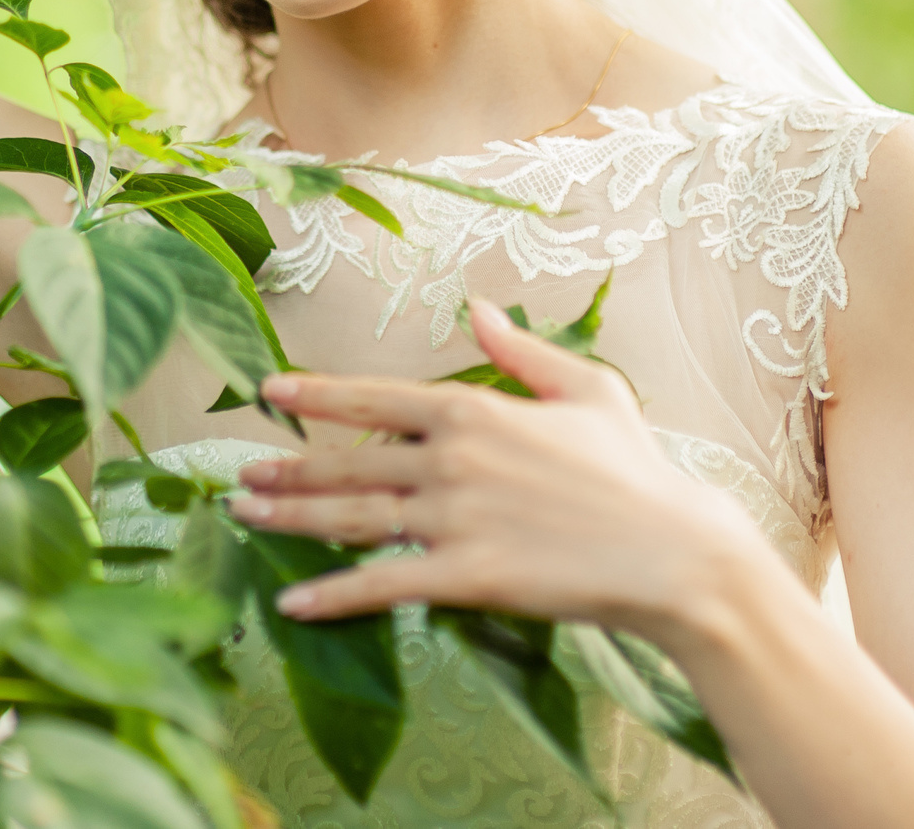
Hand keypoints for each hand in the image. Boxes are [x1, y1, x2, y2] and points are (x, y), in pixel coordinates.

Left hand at [231, 300, 784, 645]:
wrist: (673, 552)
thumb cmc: (637, 470)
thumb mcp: (587, 389)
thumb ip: (522, 351)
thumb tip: (476, 309)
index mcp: (476, 411)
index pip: (375, 398)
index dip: (317, 395)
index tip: (271, 391)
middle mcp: (452, 460)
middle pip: (349, 463)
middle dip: (288, 466)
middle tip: (240, 472)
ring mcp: (454, 520)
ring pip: (351, 519)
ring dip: (291, 518)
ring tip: (244, 515)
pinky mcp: (465, 578)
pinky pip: (383, 586)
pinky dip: (333, 596)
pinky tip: (292, 604)